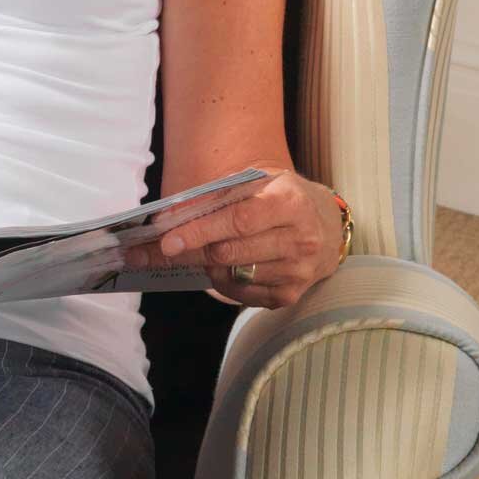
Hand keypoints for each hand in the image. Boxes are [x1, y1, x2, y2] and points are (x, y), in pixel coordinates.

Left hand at [150, 168, 345, 307]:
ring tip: (196, 250)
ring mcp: (297, 272)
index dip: (200, 231)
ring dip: (205, 264)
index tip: (166, 239)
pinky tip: (221, 266)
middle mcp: (299, 240)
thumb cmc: (280, 199)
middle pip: (230, 252)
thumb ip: (215, 197)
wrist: (326, 226)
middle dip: (187, 251)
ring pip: (232, 276)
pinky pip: (240, 294)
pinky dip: (221, 281)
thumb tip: (168, 219)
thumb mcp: (256, 183)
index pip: (238, 221)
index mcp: (290, 203)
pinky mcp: (290, 295)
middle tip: (152, 250)